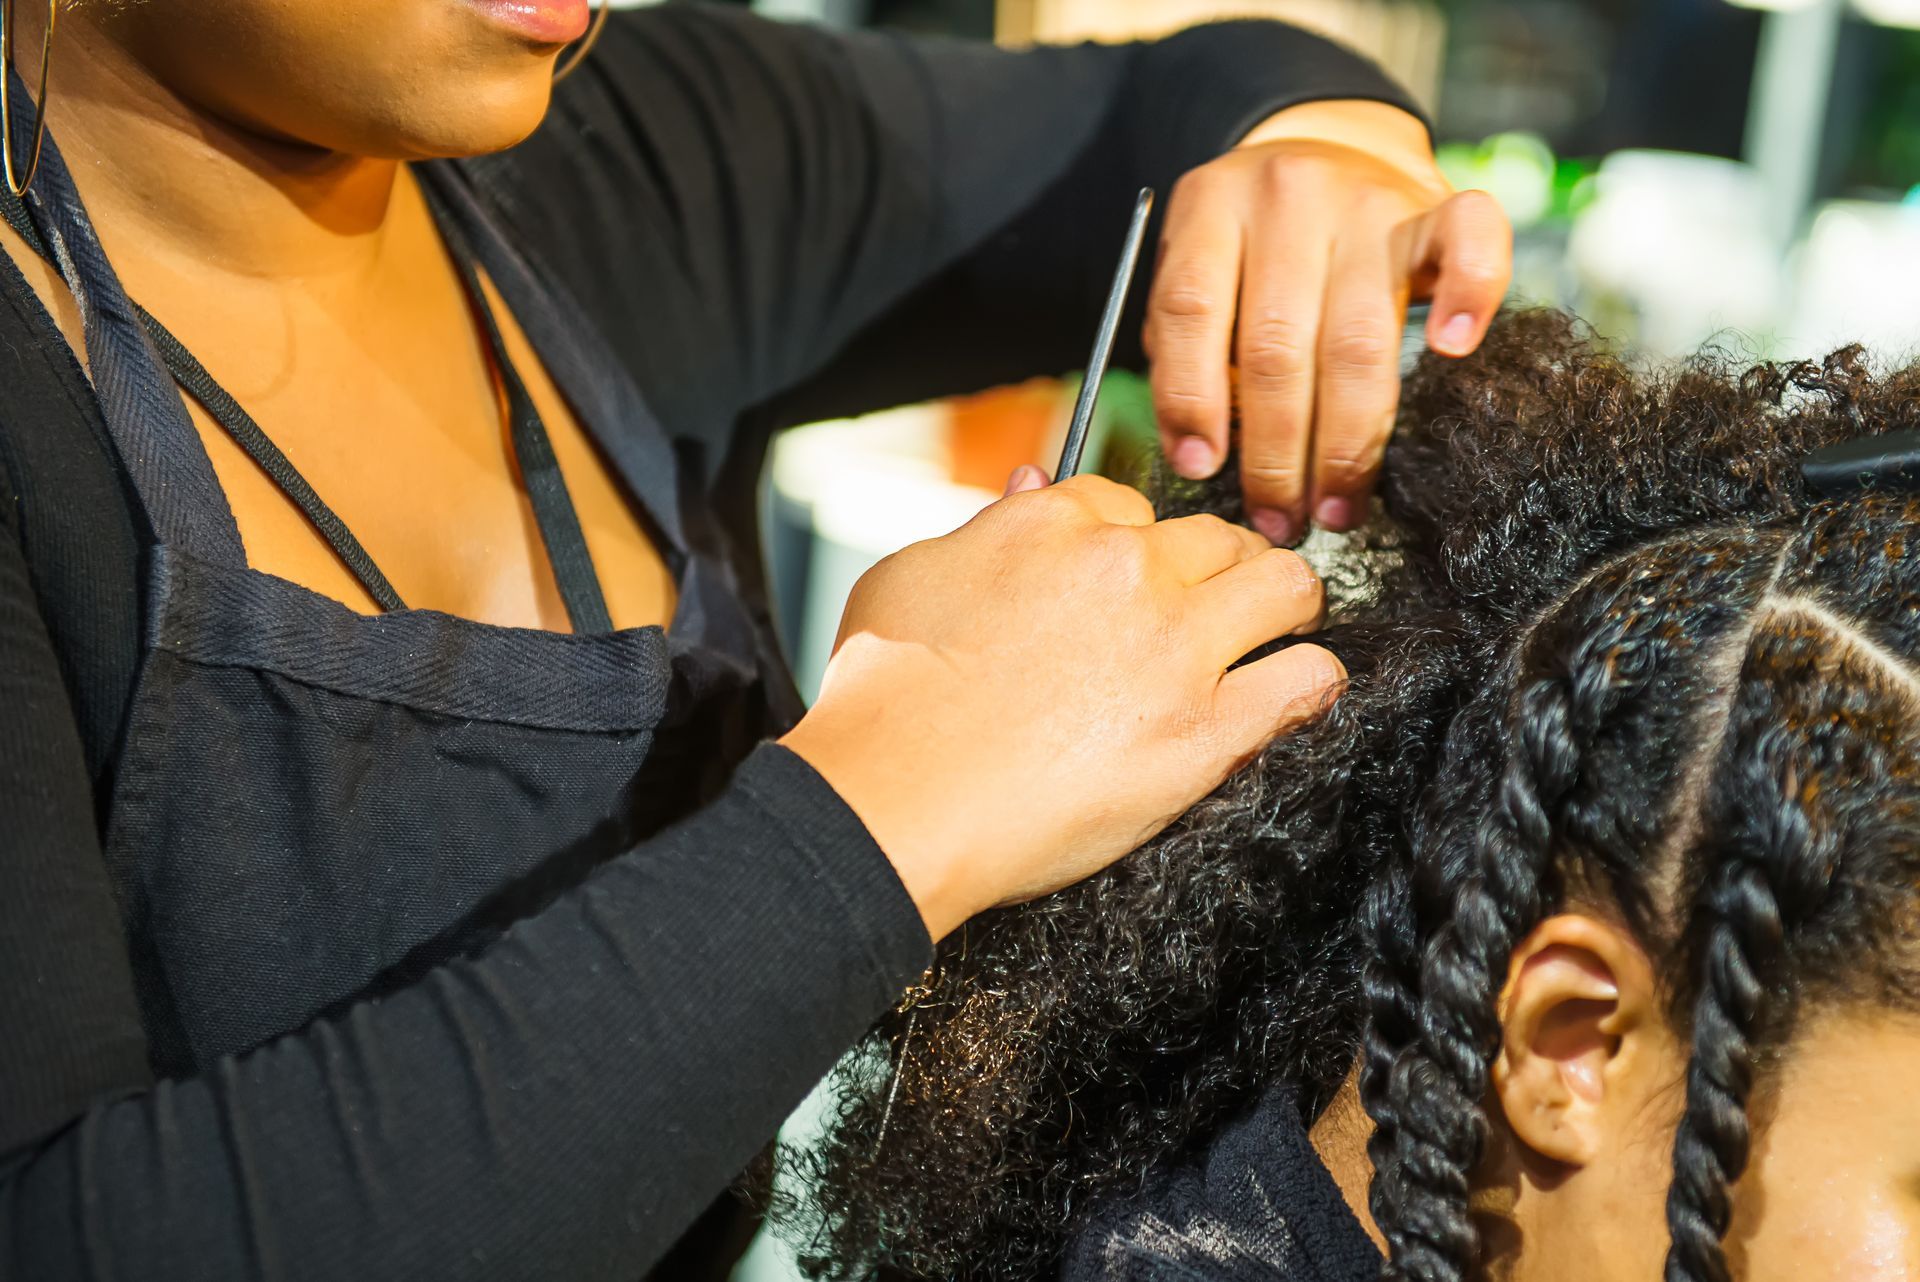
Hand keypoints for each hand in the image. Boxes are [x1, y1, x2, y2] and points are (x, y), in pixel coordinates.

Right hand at [780, 474, 1341, 939]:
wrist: (894, 802)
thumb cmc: (881, 699)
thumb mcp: (909, 575)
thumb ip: (982, 525)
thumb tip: (1028, 482)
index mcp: (1055, 523)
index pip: (1131, 503)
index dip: (1135, 543)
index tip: (1132, 579)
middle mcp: (1128, 570)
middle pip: (1218, 537)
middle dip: (1221, 563)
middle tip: (1216, 600)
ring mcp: (1176, 649)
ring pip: (1287, 587)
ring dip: (1288, 603)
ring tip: (1280, 628)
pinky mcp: (1206, 732)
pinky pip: (1305, 682)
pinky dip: (1312, 681)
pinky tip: (1301, 687)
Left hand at [1146, 98, 1512, 543]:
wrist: (1328, 142)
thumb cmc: (1253, 241)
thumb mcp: (1200, 267)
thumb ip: (1188, 344)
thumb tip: (1201, 453)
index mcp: (1212, 208)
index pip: (1192, 312)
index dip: (1190, 399)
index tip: (1200, 469)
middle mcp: (1288, 195)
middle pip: (1277, 345)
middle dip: (1277, 452)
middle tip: (1279, 519)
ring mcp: (1367, 200)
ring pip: (1356, 338)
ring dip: (1347, 441)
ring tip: (1337, 506)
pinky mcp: (1435, 205)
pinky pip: (1469, 239)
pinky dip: (1469, 293)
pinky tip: (1452, 349)